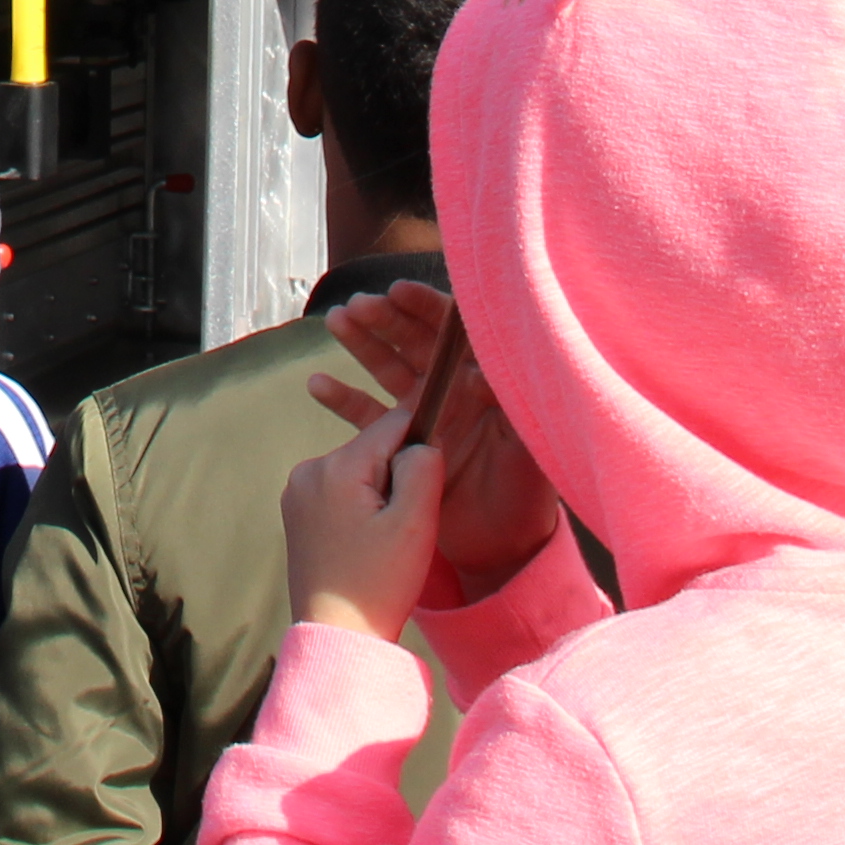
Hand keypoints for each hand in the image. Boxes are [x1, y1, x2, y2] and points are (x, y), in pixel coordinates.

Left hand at [283, 401, 443, 639]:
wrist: (336, 636)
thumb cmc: (379, 583)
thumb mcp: (415, 522)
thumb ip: (423, 467)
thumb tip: (420, 440)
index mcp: (336, 467)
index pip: (392, 425)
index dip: (419, 448)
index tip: (424, 485)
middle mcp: (308, 470)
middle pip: (373, 448)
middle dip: (395, 476)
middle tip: (400, 526)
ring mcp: (296, 492)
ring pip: (357, 470)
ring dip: (377, 494)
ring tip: (382, 540)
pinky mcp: (296, 513)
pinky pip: (340, 491)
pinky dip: (359, 508)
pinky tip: (364, 544)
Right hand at [306, 278, 563, 597]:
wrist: (501, 553)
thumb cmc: (525, 502)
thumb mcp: (527, 454)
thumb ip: (511, 410)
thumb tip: (481, 370)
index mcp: (485, 386)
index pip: (454, 335)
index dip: (427, 309)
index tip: (399, 292)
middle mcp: (454, 394)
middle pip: (414, 343)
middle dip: (386, 318)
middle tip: (359, 305)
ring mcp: (425, 419)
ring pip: (387, 369)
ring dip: (362, 343)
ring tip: (337, 321)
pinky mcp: (401, 449)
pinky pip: (367, 417)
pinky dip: (342, 399)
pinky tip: (317, 384)